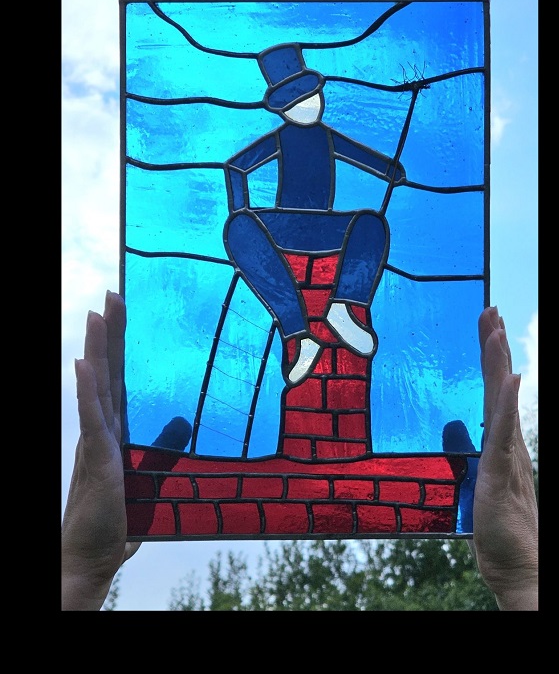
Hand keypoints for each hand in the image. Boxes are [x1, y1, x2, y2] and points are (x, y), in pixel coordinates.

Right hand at [61, 291, 139, 609]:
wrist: (95, 555)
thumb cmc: (119, 516)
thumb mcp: (151, 474)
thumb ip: (164, 447)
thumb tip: (183, 423)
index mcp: (117, 428)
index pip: (120, 377)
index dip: (121, 345)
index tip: (124, 311)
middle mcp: (105, 427)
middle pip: (108, 370)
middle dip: (110, 333)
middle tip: (112, 295)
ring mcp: (97, 440)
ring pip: (96, 384)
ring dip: (97, 349)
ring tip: (96, 314)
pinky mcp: (97, 457)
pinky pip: (91, 416)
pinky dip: (86, 388)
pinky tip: (81, 363)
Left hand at [471, 306, 537, 609]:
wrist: (521, 570)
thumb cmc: (501, 535)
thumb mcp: (480, 489)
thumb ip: (477, 462)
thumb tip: (466, 441)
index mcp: (500, 444)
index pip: (492, 393)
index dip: (491, 361)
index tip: (488, 328)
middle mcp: (506, 442)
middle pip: (497, 384)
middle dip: (493, 346)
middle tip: (490, 310)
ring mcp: (506, 454)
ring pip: (500, 398)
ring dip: (498, 361)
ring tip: (496, 327)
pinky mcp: (502, 471)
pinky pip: (505, 430)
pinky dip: (508, 401)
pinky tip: (511, 377)